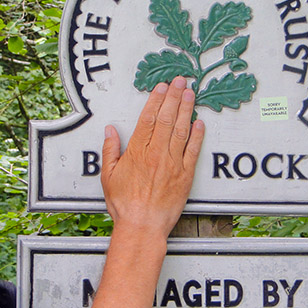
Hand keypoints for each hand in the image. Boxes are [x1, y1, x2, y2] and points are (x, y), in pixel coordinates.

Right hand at [101, 76, 204, 238]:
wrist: (142, 226)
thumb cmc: (125, 205)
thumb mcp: (108, 176)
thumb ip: (110, 151)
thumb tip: (110, 131)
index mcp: (137, 152)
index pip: (148, 118)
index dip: (155, 100)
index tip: (161, 87)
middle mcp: (156, 154)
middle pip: (166, 119)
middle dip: (174, 97)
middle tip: (179, 81)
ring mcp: (172, 164)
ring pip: (181, 130)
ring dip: (186, 110)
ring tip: (190, 94)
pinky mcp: (185, 175)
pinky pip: (193, 151)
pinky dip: (197, 135)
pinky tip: (200, 123)